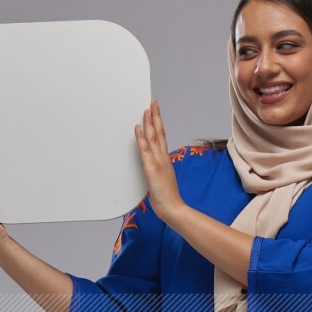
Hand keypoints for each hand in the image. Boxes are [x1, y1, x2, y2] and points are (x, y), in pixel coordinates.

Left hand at [134, 100, 183, 222]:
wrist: (173, 208)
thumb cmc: (168, 198)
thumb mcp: (162, 180)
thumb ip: (158, 171)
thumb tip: (154, 168)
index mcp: (165, 160)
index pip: (162, 137)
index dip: (159, 123)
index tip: (156, 111)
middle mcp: (163, 158)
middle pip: (159, 132)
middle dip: (156, 116)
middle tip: (153, 102)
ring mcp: (157, 162)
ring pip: (153, 137)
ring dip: (149, 122)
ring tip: (146, 109)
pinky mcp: (151, 168)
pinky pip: (145, 150)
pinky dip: (141, 138)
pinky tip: (138, 127)